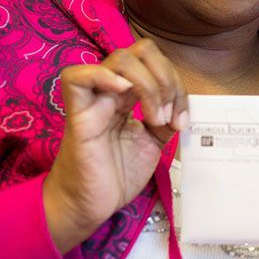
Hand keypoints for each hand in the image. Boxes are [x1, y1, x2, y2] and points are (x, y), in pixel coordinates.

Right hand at [43, 39, 188, 253]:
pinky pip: (76, 77)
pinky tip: (124, 93)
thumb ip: (166, 119)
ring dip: (149, 85)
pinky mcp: (77, 116)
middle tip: (169, 116)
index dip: (176, 84)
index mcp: (129, 95)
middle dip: (166, 78)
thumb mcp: (154, 143)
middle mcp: (112, 91)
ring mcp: (94, 100)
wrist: (90, 207)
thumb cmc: (116, 175)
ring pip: (121, 58)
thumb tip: (180, 108)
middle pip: (141, 51)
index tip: (182, 120)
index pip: (156, 63)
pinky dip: (105, 76)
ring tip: (155, 119)